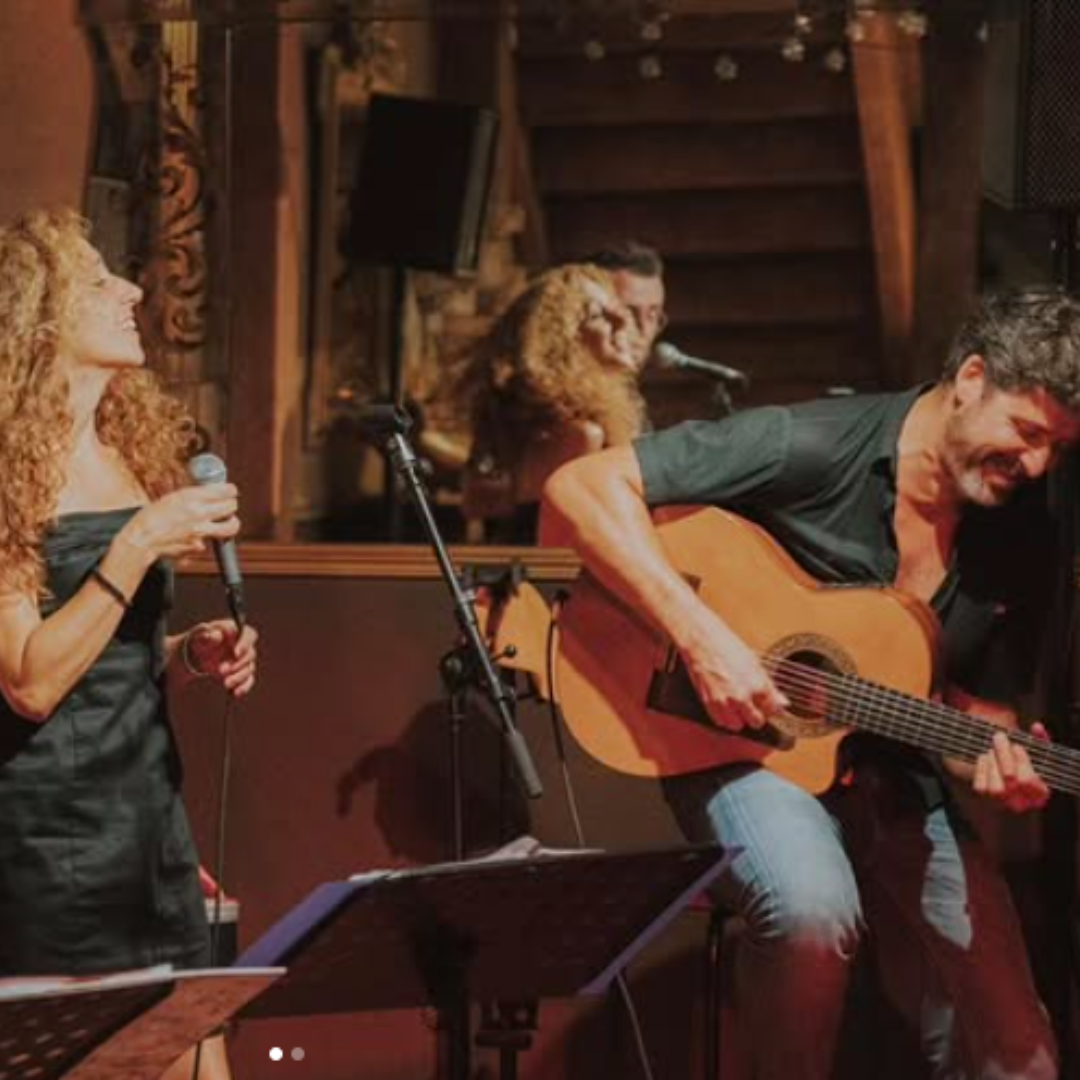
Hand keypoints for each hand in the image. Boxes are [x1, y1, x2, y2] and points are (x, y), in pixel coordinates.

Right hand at [124, 484, 239, 561]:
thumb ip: (193, 497)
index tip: (230, 492)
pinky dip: (206, 540)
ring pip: (231, 526)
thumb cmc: (151, 517)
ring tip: (227, 522)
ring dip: (231, 523)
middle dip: (231, 505)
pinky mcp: (199, 546)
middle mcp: (199, 513)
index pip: (226, 490)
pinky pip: (210, 541)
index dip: (230, 491)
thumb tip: (211, 494)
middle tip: (228, 506)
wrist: (142, 539)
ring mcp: (201, 531)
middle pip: (232, 506)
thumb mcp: (172, 498)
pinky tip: (195, 537)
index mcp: (192, 497)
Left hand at [184, 620, 257, 696]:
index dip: (245, 643)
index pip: (249, 635)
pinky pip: (248, 681)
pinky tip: (235, 693)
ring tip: (225, 684)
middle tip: (221, 671)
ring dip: (239, 677)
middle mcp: (244, 645)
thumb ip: (205, 635)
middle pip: (250, 654)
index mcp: (237, 632)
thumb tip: (214, 636)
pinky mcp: (241, 673)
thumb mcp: (199, 636)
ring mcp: (244, 660)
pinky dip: (243, 688)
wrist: (196, 655)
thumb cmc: (200, 640)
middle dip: (237, 664)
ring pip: (249, 669)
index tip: (236, 653)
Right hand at [679, 609, 787, 731]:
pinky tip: (726, 705)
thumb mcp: (755, 663)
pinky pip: (720, 722)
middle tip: (753, 704)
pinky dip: (724, 717)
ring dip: (740, 719)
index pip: (773, 711)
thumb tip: (783, 703)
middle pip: (757, 721)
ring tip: (738, 706)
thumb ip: (770, 687)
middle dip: (757, 715)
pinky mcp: (709, 703)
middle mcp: (742, 696)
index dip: (770, 707)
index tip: (767, 703)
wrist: (702, 640)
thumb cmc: (727, 646)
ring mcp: (724, 701)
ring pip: (738, 726)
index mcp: (757, 685)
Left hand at [972, 725, 1049, 812]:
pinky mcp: (985, 799)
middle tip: (999, 737)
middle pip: (1010, 780)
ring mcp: (1003, 803)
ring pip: (996, 788)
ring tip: (992, 750)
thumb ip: (1040, 740)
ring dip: (992, 764)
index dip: (1021, 761)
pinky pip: (980, 787)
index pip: (1028, 780)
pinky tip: (984, 758)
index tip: (1016, 746)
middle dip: (1003, 755)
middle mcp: (1022, 803)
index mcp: (1039, 794)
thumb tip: (1037, 727)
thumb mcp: (1037, 752)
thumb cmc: (1025, 763)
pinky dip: (981, 770)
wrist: (1008, 778)